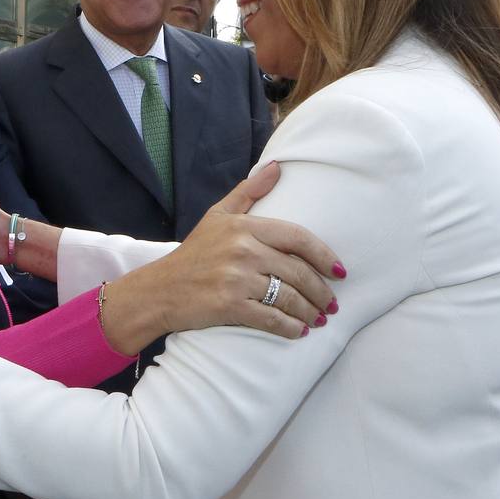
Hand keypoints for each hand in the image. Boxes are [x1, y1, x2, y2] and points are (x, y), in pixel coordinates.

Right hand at [101, 163, 342, 353]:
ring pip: (289, 297)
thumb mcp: (217, 215)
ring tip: (319, 319)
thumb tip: (277, 167)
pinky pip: (272, 319)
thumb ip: (249, 193)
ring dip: (310, 312)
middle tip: (332, 304)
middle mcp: (242, 250)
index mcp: (243, 226)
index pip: (297, 237)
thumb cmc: (193, 253)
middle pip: (298, 271)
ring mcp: (236, 279)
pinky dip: (290, 328)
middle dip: (322, 292)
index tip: (340, 271)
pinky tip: (299, 331)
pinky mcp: (230, 306)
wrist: (159, 290)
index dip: (324, 255)